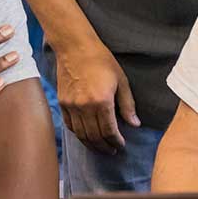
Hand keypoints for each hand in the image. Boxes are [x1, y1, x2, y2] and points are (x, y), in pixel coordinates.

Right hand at [53, 35, 137, 154]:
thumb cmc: (101, 60)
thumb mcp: (121, 80)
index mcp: (102, 101)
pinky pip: (70, 125)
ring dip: (91, 144)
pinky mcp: (62, 103)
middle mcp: (85, 107)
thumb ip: (127, 104)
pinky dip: (78, 134)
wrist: (75, 47)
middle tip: (112, 150)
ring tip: (100, 148)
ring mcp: (71, 106)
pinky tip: (86, 136)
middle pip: (94, 136)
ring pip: (81, 134)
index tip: (121, 145)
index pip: (109, 130)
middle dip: (105, 146)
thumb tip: (135, 124)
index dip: (116, 141)